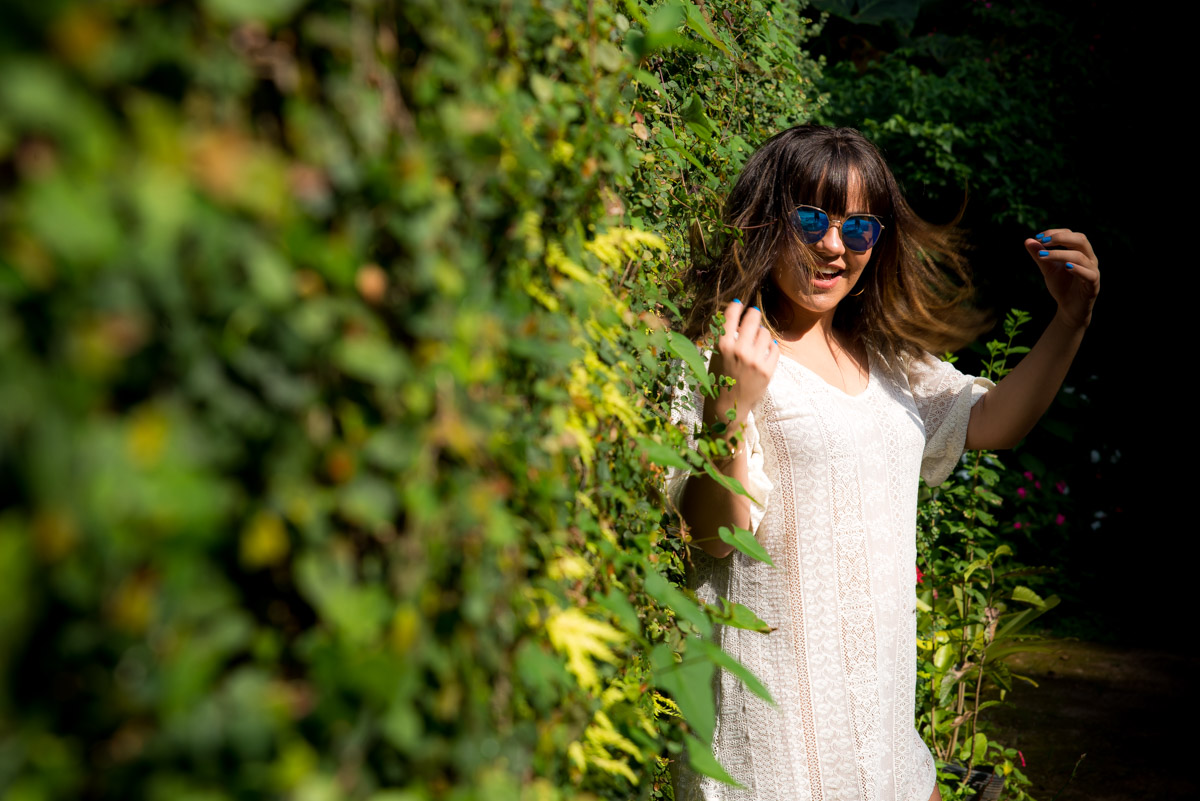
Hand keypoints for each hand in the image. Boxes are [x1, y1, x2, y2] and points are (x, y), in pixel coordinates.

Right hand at [706, 300, 778, 426]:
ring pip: (765, 333)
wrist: (728, 405)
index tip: (738, 303)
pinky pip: (774, 348)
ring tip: (757, 341)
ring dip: (761, 334)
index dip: (735, 306)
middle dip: (753, 314)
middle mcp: (739, 351)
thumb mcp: (716, 355)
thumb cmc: (720, 377)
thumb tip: (736, 314)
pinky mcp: (767, 370)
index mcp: (722, 346)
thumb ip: (725, 337)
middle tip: (753, 315)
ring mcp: (754, 361)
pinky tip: (765, 351)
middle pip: (753, 319)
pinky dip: (770, 347)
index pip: (731, 317)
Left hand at [1024, 229, 1099, 328]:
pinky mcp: (1094, 285)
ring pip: (1081, 256)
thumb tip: (1028, 240)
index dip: (1055, 233)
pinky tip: (1066, 267)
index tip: (1038, 237)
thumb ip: (1039, 255)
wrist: (1068, 308)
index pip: (1071, 234)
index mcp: (1080, 251)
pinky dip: (1078, 269)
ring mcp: (1093, 270)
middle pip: (1080, 240)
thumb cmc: (1061, 286)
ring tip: (1043, 256)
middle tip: (1043, 241)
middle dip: (1061, 238)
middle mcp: (1089, 258)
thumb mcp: (1048, 269)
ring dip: (1061, 254)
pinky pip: (1089, 274)